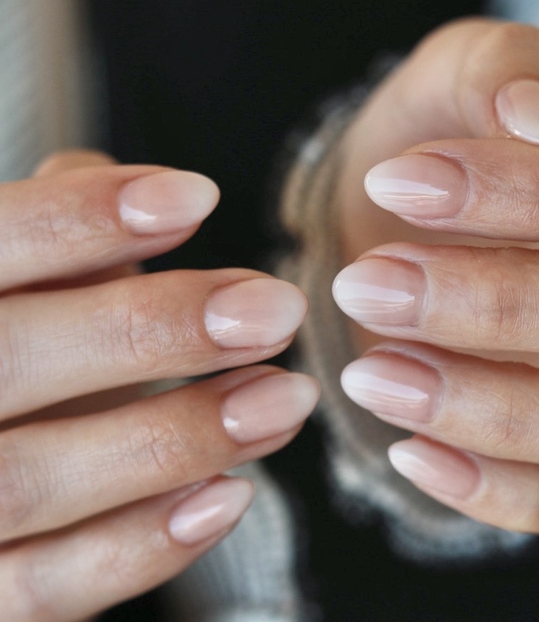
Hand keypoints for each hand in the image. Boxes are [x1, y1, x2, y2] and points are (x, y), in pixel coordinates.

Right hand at [0, 151, 318, 620]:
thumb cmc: (9, 349)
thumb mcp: (18, 286)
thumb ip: (58, 242)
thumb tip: (136, 185)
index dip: (81, 218)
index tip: (195, 197)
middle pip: (12, 357)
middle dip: (155, 329)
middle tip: (273, 310)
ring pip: (35, 479)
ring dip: (178, 438)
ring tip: (283, 399)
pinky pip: (46, 586)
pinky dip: (142, 545)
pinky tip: (230, 496)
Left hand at [331, 19, 538, 535]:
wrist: (425, 216)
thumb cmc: (451, 141)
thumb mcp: (461, 82)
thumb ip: (498, 71)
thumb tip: (538, 114)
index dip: (525, 195)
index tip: (396, 184)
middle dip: (489, 306)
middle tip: (364, 285)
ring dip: (482, 407)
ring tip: (372, 375)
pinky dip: (494, 489)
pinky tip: (409, 452)